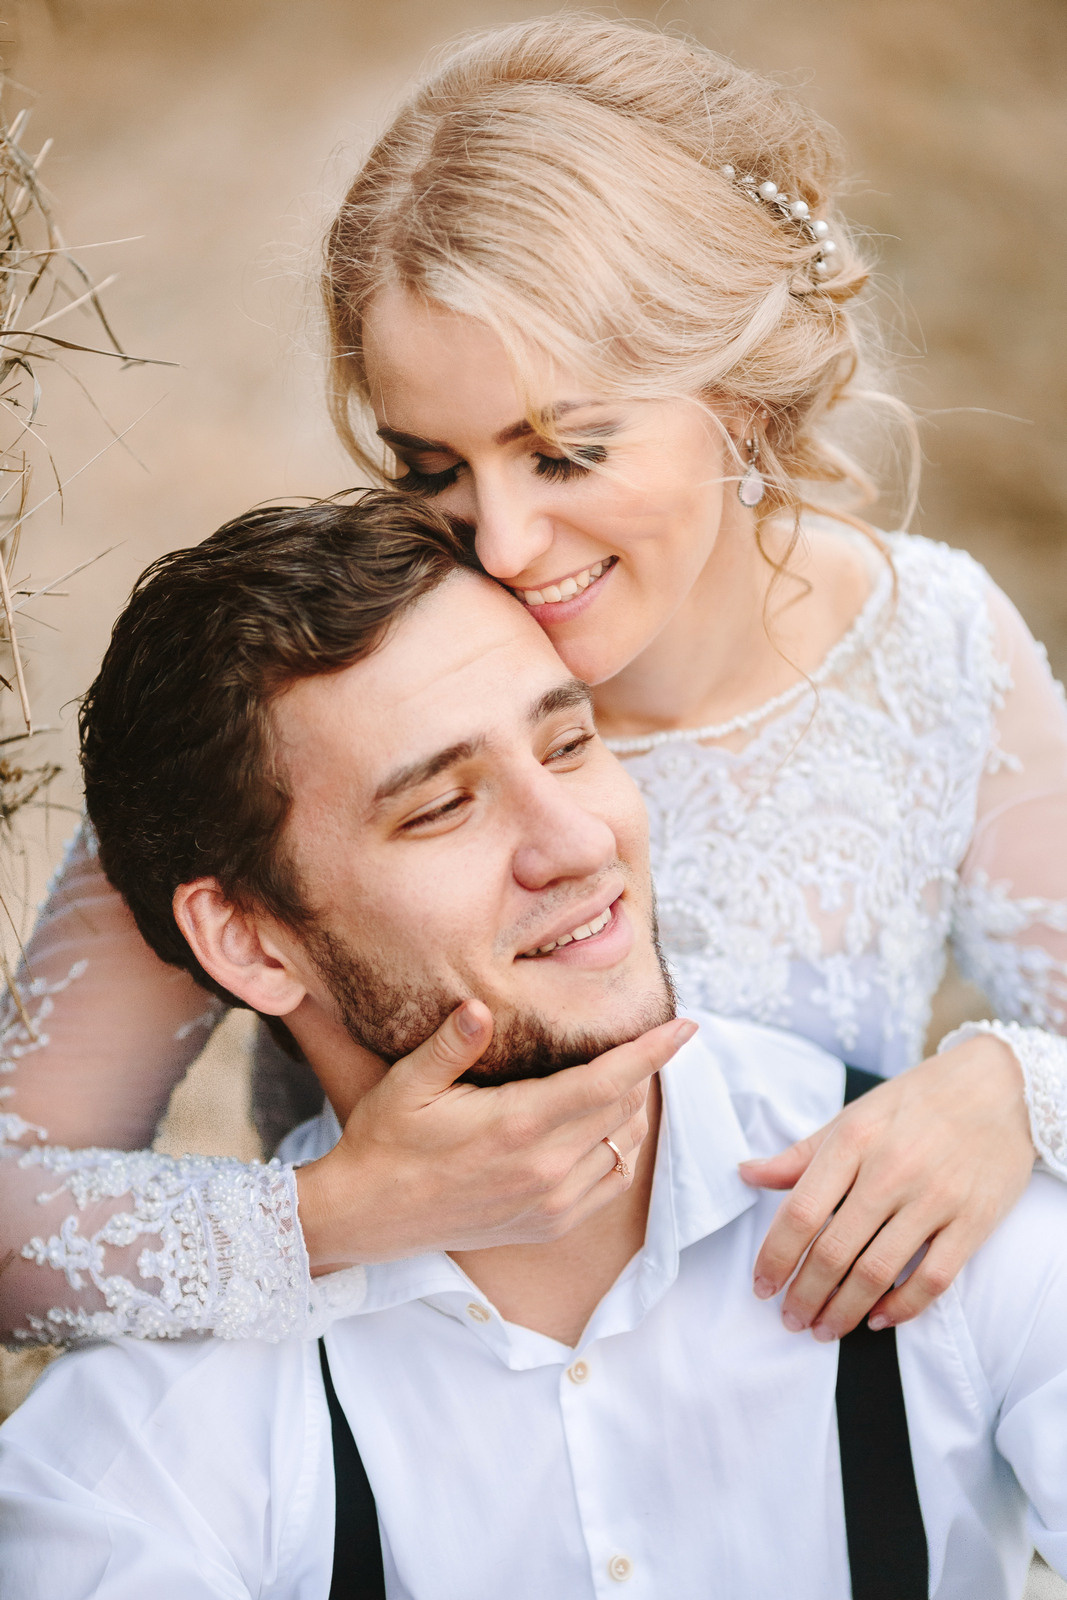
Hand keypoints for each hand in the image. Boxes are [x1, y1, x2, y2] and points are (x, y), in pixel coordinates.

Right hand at [296, 1002, 695, 1270]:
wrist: (369, 1216)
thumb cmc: (387, 1142)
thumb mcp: (408, 1083)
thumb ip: (451, 1043)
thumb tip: (482, 1007)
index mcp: (518, 1125)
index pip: (607, 1082)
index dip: (652, 1052)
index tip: (686, 1027)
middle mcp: (545, 1167)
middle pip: (626, 1110)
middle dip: (644, 1071)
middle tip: (644, 1039)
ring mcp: (551, 1202)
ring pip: (625, 1147)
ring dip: (634, 1110)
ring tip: (624, 1078)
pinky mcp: (549, 1225)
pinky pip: (611, 1185)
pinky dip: (621, 1151)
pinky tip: (607, 1129)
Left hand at [739, 1033, 1035, 1339]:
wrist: (1000, 1087)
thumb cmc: (917, 1102)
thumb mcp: (854, 1116)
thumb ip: (802, 1154)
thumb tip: (747, 1174)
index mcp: (853, 1140)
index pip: (800, 1211)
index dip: (775, 1256)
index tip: (761, 1285)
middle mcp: (890, 1171)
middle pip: (834, 1251)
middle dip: (804, 1294)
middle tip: (790, 1319)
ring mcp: (934, 1199)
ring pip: (877, 1272)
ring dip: (844, 1310)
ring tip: (823, 1328)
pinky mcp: (973, 1221)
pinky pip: (933, 1279)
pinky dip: (902, 1307)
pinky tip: (878, 1318)